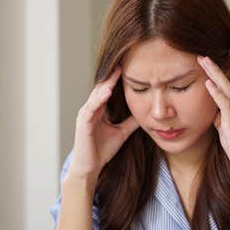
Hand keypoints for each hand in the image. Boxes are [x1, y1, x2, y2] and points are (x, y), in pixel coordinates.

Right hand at [67, 66, 139, 183]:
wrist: (90, 168)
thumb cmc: (102, 150)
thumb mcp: (122, 132)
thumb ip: (131, 122)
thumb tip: (146, 113)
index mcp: (99, 110)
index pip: (109, 90)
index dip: (118, 79)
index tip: (130, 67)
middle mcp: (91, 109)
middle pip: (102, 87)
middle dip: (112, 75)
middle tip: (124, 61)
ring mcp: (85, 114)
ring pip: (97, 94)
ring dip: (106, 83)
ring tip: (117, 72)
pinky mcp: (83, 122)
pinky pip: (91, 107)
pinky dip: (99, 98)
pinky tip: (107, 91)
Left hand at [197, 55, 229, 184]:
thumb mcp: (226, 133)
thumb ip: (221, 121)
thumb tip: (214, 115)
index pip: (225, 88)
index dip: (216, 75)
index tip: (205, 64)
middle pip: (226, 83)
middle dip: (214, 68)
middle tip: (202, 55)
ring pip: (226, 89)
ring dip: (215, 74)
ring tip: (204, 61)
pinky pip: (225, 104)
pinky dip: (216, 93)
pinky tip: (208, 84)